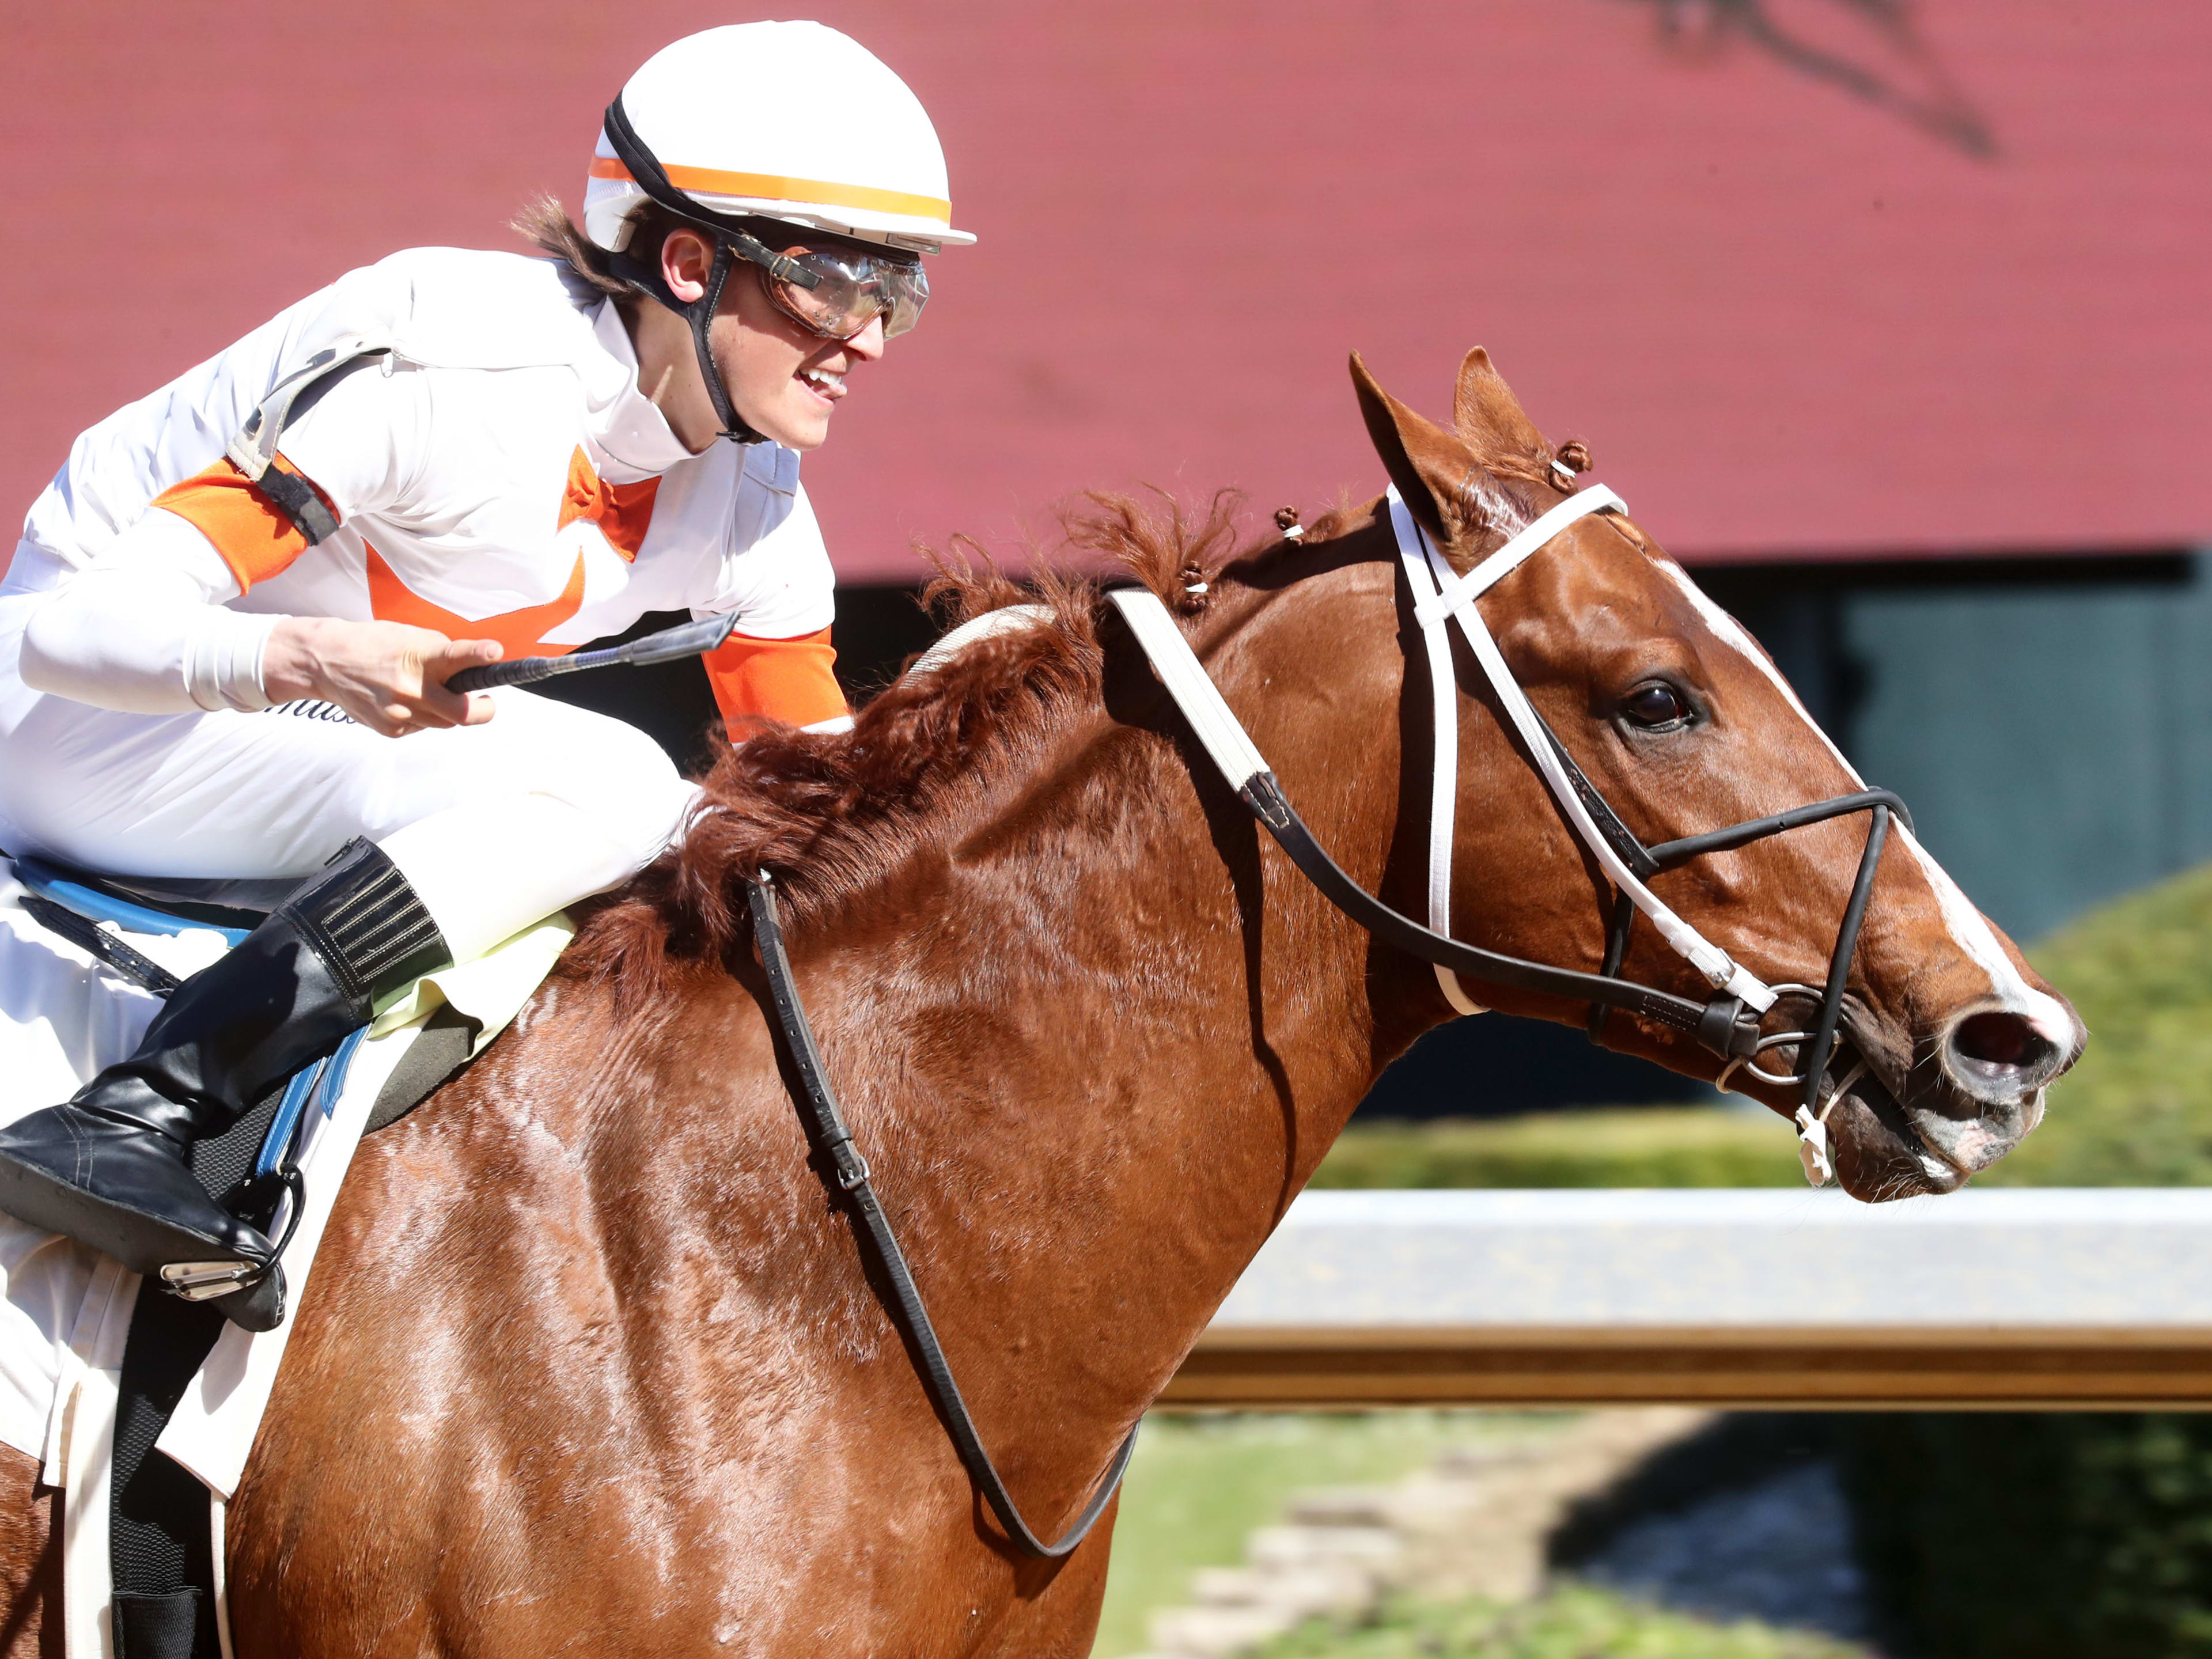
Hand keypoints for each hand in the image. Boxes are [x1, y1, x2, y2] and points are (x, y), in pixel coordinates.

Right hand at [262, 617, 501, 737]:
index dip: (478, 655)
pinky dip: (423, 716)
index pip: (455, 657)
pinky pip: (422, 727)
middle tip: (486, 702)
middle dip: (483, 710)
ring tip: (436, 694)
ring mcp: (400, 713)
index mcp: (419, 658)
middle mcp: (411, 689)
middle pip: (463, 714)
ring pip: (444, 722)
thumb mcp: (410, 636)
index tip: (495, 653)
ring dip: (448, 711)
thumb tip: (471, 668)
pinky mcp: (391, 729)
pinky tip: (407, 701)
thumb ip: (443, 652)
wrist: (326, 663)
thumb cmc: (373, 644)